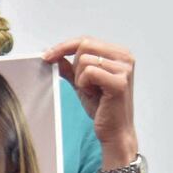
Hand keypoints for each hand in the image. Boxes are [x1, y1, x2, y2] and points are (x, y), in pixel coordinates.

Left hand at [43, 37, 138, 163]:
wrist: (115, 132)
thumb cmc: (103, 108)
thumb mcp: (83, 83)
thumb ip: (70, 68)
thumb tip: (54, 55)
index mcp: (119, 54)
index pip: (86, 40)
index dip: (64, 46)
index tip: (47, 55)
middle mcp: (125, 58)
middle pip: (84, 45)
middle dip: (75, 67)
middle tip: (83, 84)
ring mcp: (124, 69)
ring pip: (84, 60)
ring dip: (81, 79)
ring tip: (93, 92)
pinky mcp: (120, 82)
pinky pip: (89, 72)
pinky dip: (84, 84)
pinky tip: (95, 95)